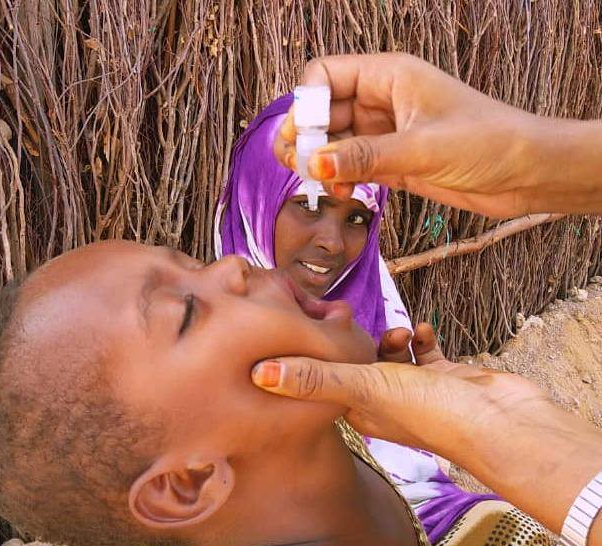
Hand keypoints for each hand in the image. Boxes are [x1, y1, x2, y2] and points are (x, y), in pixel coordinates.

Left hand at [252, 323, 546, 455]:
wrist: (499, 421)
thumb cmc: (429, 411)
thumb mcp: (365, 387)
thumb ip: (314, 379)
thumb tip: (257, 375)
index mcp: (358, 411)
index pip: (323, 384)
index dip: (313, 359)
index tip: (305, 332)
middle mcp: (382, 403)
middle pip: (356, 366)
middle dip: (354, 342)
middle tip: (351, 321)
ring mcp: (413, 392)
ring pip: (389, 357)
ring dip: (390, 339)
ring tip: (398, 334)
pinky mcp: (440, 377)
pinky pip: (422, 351)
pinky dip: (420, 337)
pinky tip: (423, 330)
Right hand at [275, 53, 543, 218]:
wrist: (525, 174)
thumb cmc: (487, 143)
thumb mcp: (421, 147)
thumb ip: (365, 156)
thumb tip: (314, 164)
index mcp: (390, 76)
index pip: (326, 75)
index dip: (306, 104)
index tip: (301, 137)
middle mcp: (382, 100)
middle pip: (325, 111)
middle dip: (306, 137)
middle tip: (296, 166)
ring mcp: (386, 133)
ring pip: (335, 142)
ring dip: (320, 162)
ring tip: (316, 185)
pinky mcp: (392, 162)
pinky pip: (352, 166)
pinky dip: (341, 179)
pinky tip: (342, 193)